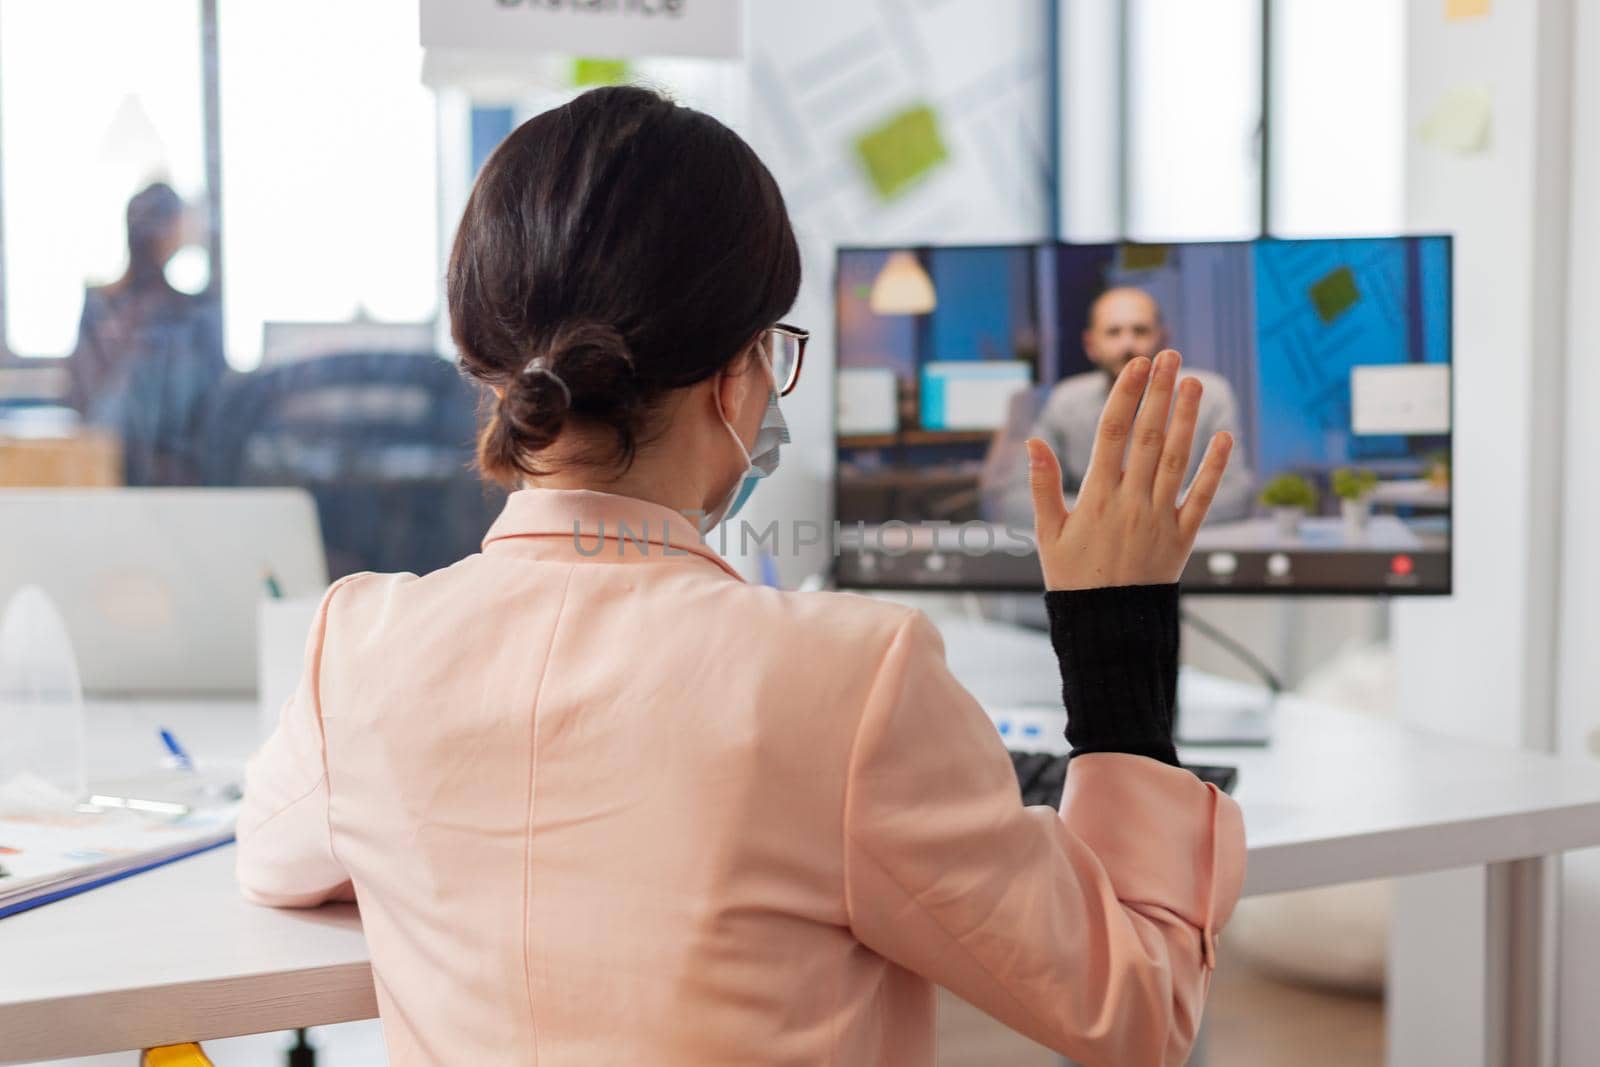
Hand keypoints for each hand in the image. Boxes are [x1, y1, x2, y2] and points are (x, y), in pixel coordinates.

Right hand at [1027, 349, 1232, 590]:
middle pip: (1148, 436)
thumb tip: (1033, 442)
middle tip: (1168, 355)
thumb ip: (1043, 486)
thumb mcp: (1047, 534)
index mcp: (1096, 497)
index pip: (1112, 433)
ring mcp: (1160, 519)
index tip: (1135, 365)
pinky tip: (1224, 437)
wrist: (1108, 627)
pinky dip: (1215, 468)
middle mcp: (1131, 502)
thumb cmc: (1072, 579)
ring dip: (1186, 418)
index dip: (1125, 395)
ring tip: (1193, 382)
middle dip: (1158, 392)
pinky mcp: (1182, 538)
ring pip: (1176, 459)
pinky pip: (1202, 498)